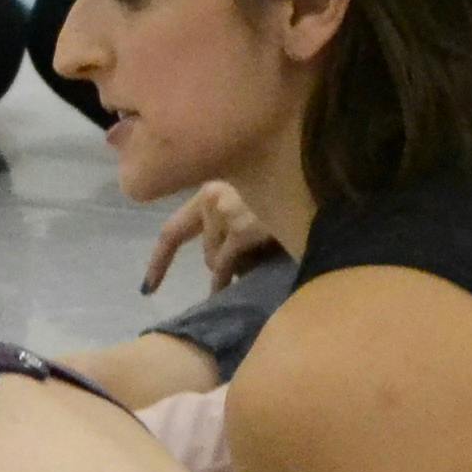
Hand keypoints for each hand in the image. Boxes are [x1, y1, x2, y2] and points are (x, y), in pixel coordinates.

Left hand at [139, 180, 282, 295]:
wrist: (324, 192)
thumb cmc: (295, 197)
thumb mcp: (258, 207)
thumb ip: (233, 225)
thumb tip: (219, 266)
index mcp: (214, 182)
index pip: (174, 228)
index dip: (161, 260)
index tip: (147, 288)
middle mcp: (212, 191)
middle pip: (204, 247)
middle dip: (222, 260)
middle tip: (251, 261)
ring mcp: (224, 209)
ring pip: (215, 260)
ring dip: (234, 268)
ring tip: (266, 252)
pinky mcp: (240, 227)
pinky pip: (226, 266)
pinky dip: (230, 280)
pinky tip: (243, 283)